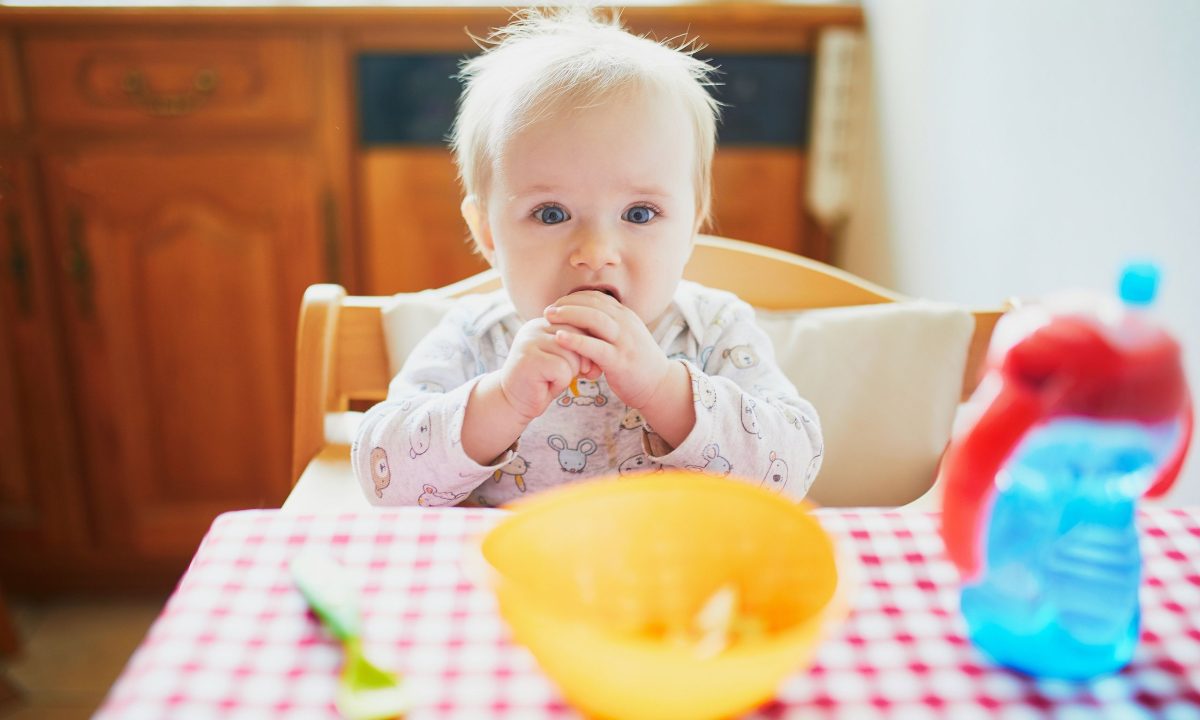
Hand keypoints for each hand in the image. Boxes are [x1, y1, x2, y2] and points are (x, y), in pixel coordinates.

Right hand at [497, 317, 595, 420]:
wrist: (514, 402)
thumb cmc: (543, 381)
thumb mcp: (566, 360)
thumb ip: (581, 349)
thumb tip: (605, 348)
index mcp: (545, 322)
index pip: (579, 325)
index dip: (585, 347)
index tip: (580, 365)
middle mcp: (536, 327)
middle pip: (578, 337)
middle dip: (579, 361)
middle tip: (563, 374)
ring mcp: (530, 341)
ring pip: (572, 355)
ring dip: (568, 374)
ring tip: (551, 378)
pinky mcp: (529, 358)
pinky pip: (562, 369)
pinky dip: (560, 382)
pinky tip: (546, 384)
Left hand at [544, 291, 670, 408]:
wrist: (660, 385)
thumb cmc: (636, 363)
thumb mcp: (624, 338)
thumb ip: (607, 327)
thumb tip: (581, 319)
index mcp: (625, 316)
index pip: (597, 297)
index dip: (574, 298)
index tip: (557, 304)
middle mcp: (626, 324)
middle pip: (594, 303)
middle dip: (568, 303)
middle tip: (548, 309)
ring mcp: (624, 341)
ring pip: (595, 319)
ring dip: (569, 315)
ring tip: (549, 317)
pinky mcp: (620, 361)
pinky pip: (595, 346)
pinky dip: (576, 340)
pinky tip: (559, 338)